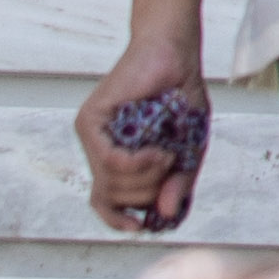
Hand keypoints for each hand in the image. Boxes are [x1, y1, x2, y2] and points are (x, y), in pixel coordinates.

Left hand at [77, 35, 209, 234]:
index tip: (139, 226)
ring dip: (145, 178)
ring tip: (166, 155)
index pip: (105, 202)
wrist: (174, 51)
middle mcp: (100, 151)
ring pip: (111, 184)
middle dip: (147, 193)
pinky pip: (109, 161)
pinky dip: (135, 164)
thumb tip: (167, 215)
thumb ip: (178, 181)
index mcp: (118, 159)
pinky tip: (156, 152)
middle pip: (113, 198)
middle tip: (170, 166)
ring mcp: (92, 137)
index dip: (118, 219)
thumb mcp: (189, 147)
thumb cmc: (182, 95)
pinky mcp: (89, 121)